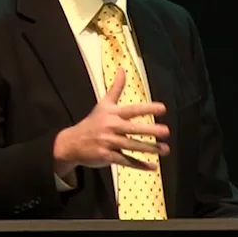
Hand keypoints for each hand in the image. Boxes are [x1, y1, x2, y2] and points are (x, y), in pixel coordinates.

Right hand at [53, 67, 169, 173]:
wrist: (71, 143)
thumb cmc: (91, 123)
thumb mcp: (103, 104)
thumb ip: (116, 88)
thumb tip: (122, 69)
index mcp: (112, 114)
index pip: (132, 110)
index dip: (147, 108)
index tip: (163, 108)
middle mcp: (111, 127)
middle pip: (133, 129)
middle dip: (150, 130)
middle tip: (166, 131)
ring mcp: (108, 142)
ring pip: (132, 146)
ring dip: (149, 149)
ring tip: (165, 149)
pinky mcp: (107, 156)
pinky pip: (126, 161)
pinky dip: (140, 165)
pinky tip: (153, 167)